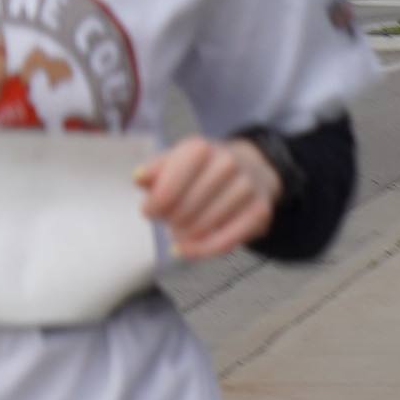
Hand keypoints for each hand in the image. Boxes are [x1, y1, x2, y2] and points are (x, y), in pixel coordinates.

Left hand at [136, 136, 280, 260]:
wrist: (248, 168)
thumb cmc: (202, 169)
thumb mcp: (175, 161)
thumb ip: (154, 171)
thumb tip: (139, 178)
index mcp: (199, 149)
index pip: (167, 189)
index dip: (154, 207)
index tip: (149, 212)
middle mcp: (226, 163)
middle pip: (184, 211)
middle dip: (170, 222)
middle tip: (168, 221)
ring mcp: (246, 187)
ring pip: (203, 227)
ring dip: (185, 236)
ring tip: (180, 231)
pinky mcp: (260, 211)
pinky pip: (226, 241)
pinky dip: (203, 250)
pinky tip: (189, 249)